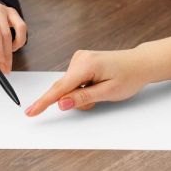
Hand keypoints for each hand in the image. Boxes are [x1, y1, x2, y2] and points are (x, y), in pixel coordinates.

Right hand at [25, 49, 150, 116]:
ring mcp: (79, 58)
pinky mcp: (81, 61)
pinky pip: (74, 82)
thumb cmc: (129, 76)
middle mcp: (79, 58)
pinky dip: (82, 88)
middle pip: (64, 88)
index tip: (31, 111)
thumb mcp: (108, 92)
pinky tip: (97, 85)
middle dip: (75, 99)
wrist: (140, 63)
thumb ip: (83, 98)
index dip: (44, 102)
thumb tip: (61, 103)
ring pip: (69, 87)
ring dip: (81, 95)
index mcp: (86, 65)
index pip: (60, 88)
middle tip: (96, 98)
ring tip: (101, 90)